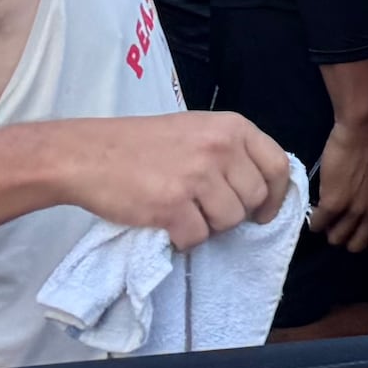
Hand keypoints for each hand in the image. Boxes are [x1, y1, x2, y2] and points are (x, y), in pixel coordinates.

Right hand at [56, 112, 288, 249]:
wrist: (89, 154)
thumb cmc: (143, 143)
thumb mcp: (198, 130)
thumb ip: (230, 151)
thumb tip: (260, 186)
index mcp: (233, 127)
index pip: (277, 166)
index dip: (276, 195)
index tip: (265, 212)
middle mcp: (221, 149)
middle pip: (254, 199)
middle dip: (234, 213)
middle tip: (206, 211)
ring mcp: (197, 177)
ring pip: (228, 221)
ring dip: (209, 227)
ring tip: (185, 215)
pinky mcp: (172, 206)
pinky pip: (196, 238)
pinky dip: (183, 240)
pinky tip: (168, 226)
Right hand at [309, 103, 367, 253]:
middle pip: (359, 244)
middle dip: (350, 238)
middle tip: (344, 225)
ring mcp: (356, 209)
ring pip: (337, 239)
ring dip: (331, 231)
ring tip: (329, 221)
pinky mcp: (334, 202)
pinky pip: (319, 224)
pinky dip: (316, 222)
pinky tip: (316, 214)